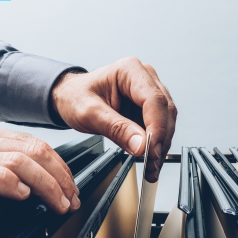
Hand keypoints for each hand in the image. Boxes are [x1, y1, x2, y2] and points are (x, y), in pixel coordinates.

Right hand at [0, 124, 79, 237]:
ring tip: (55, 202)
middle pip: (35, 150)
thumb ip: (7, 169)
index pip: (38, 145)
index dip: (61, 167)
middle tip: (70, 198)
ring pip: (19, 160)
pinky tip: (22, 195)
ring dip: (45, 184)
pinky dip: (11, 183)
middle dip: (60, 177)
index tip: (71, 188)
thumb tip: (44, 185)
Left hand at [52, 57, 177, 182]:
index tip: (151, 150)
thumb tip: (141, 145)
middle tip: (151, 164)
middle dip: (160, 141)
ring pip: (167, 121)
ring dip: (161, 146)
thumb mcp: (89, 113)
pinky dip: (156, 146)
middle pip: (165, 111)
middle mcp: (145, 78)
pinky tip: (150, 160)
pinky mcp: (149, 108)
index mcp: (130, 71)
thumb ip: (116, 128)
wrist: (70, 97)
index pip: (154, 100)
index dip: (157, 127)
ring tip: (151, 166)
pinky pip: (160, 128)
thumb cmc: (76, 96)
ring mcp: (149, 93)